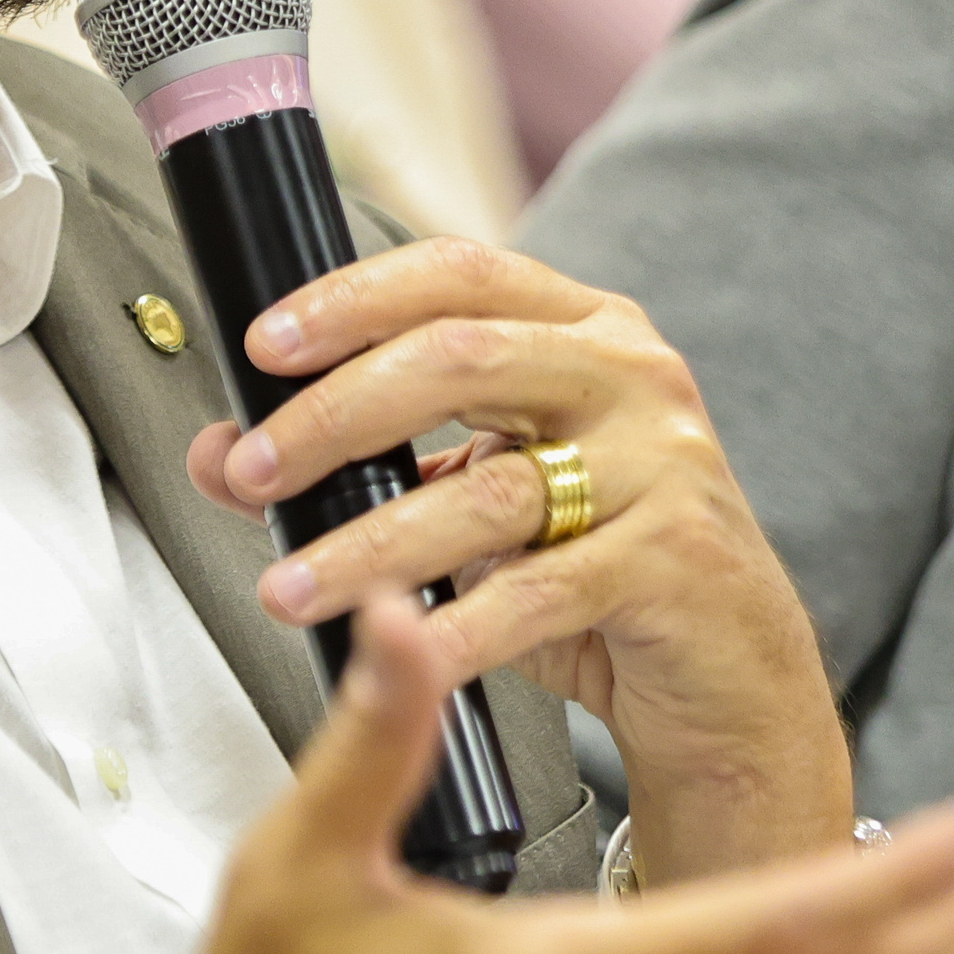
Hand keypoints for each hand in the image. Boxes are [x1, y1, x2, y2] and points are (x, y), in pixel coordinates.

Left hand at [187, 238, 846, 886]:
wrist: (731, 679)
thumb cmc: (599, 575)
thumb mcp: (478, 504)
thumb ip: (363, 468)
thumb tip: (221, 455)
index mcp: (587, 329)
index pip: (458, 273)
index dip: (352, 299)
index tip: (265, 346)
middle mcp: (635, 375)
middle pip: (463, 357)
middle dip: (335, 415)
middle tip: (255, 472)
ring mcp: (667, 463)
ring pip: (490, 490)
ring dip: (367, 544)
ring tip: (289, 587)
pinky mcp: (678, 559)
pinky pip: (540, 592)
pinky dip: (453, 628)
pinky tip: (397, 653)